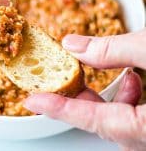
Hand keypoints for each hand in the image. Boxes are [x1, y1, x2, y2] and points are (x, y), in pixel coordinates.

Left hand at [24, 29, 145, 150]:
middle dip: (81, 98)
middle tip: (64, 79)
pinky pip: (137, 118)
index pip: (93, 119)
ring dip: (108, 97)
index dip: (58, 108)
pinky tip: (133, 78)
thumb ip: (111, 49)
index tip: (32, 101)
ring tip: (107, 72)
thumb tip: (73, 45)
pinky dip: (129, 100)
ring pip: (121, 122)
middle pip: (105, 123)